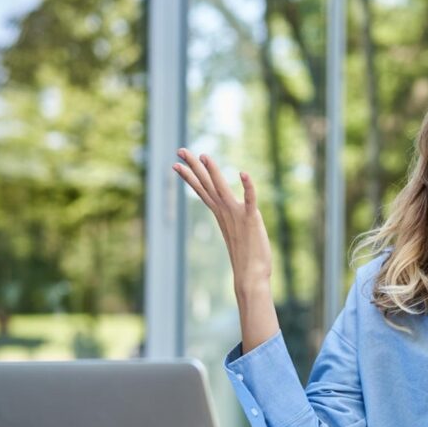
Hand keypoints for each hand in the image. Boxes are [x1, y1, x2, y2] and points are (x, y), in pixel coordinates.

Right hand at [173, 149, 272, 291]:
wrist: (251, 276)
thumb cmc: (246, 258)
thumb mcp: (236, 233)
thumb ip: (231, 222)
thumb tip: (229, 218)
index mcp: (220, 214)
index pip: (201, 190)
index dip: (189, 176)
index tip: (176, 164)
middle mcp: (224, 212)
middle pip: (206, 185)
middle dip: (193, 167)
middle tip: (180, 150)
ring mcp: (236, 215)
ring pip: (221, 188)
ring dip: (213, 171)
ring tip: (204, 155)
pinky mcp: (251, 219)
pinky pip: (249, 199)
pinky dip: (248, 187)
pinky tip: (244, 173)